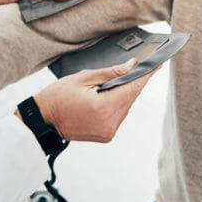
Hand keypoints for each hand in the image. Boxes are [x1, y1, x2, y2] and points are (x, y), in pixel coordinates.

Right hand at [31, 59, 158, 142]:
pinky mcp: (106, 136)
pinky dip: (117, 104)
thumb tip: (132, 66)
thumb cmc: (58, 97)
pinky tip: (106, 96)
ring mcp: (108, 132)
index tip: (157, 65)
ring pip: (126, 107)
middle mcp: (110, 123)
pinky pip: (118, 116)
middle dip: (133, 83)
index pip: (133, 88)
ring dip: (124, 94)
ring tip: (113, 83)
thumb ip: (111, 72)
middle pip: (131, 98)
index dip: (146, 75)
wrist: (43, 120)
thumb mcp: (84, 78)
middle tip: (136, 68)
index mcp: (104, 107)